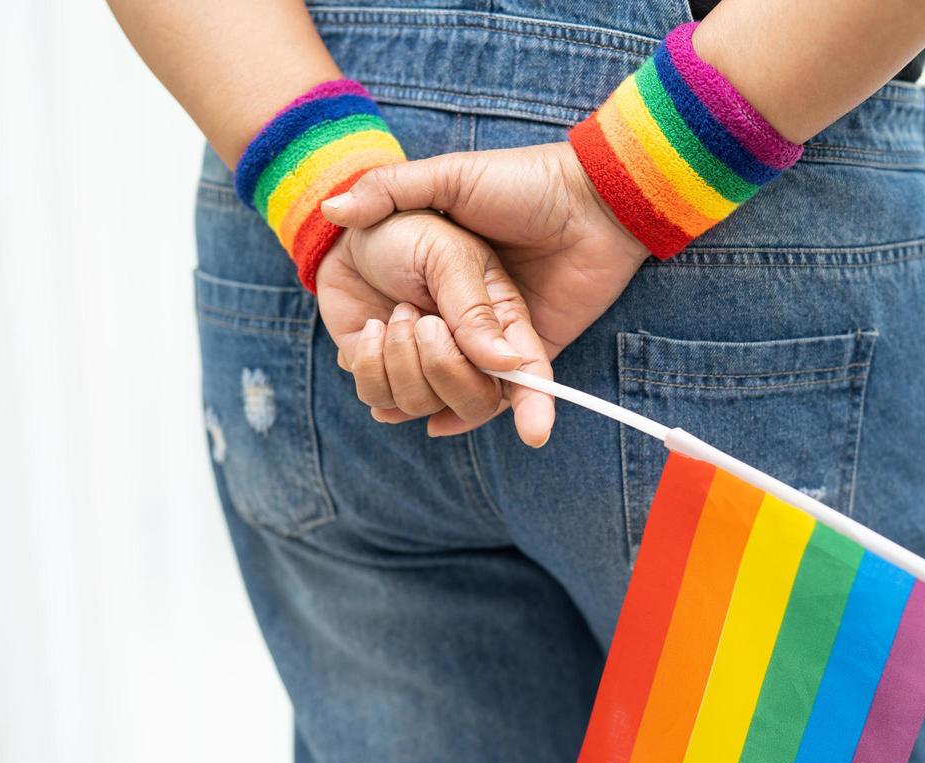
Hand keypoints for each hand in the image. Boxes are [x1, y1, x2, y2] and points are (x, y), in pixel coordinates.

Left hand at [315, 210, 555, 446]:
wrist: (351, 238)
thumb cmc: (409, 234)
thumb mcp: (448, 256)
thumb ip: (474, 310)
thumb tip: (506, 363)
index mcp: (500, 322)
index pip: (530, 375)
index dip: (537, 407)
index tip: (535, 434)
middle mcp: (470, 355)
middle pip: (475, 401)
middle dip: (443, 368)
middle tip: (423, 322)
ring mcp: (427, 370)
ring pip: (421, 404)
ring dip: (399, 356)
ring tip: (395, 314)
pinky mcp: (386, 376)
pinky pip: (379, 399)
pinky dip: (367, 363)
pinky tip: (370, 330)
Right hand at [321, 142, 650, 432]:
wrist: (592, 193)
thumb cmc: (520, 180)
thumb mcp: (447, 178)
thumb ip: (388, 190)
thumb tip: (332, 211)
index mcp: (439, 281)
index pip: (399, 333)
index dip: (376, 350)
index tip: (366, 337)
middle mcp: (465, 315)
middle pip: (424, 370)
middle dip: (406, 368)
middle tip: (406, 324)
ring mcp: (500, 337)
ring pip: (460, 389)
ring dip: (436, 390)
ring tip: (423, 352)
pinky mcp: (537, 352)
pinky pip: (508, 397)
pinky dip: (478, 415)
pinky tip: (444, 423)